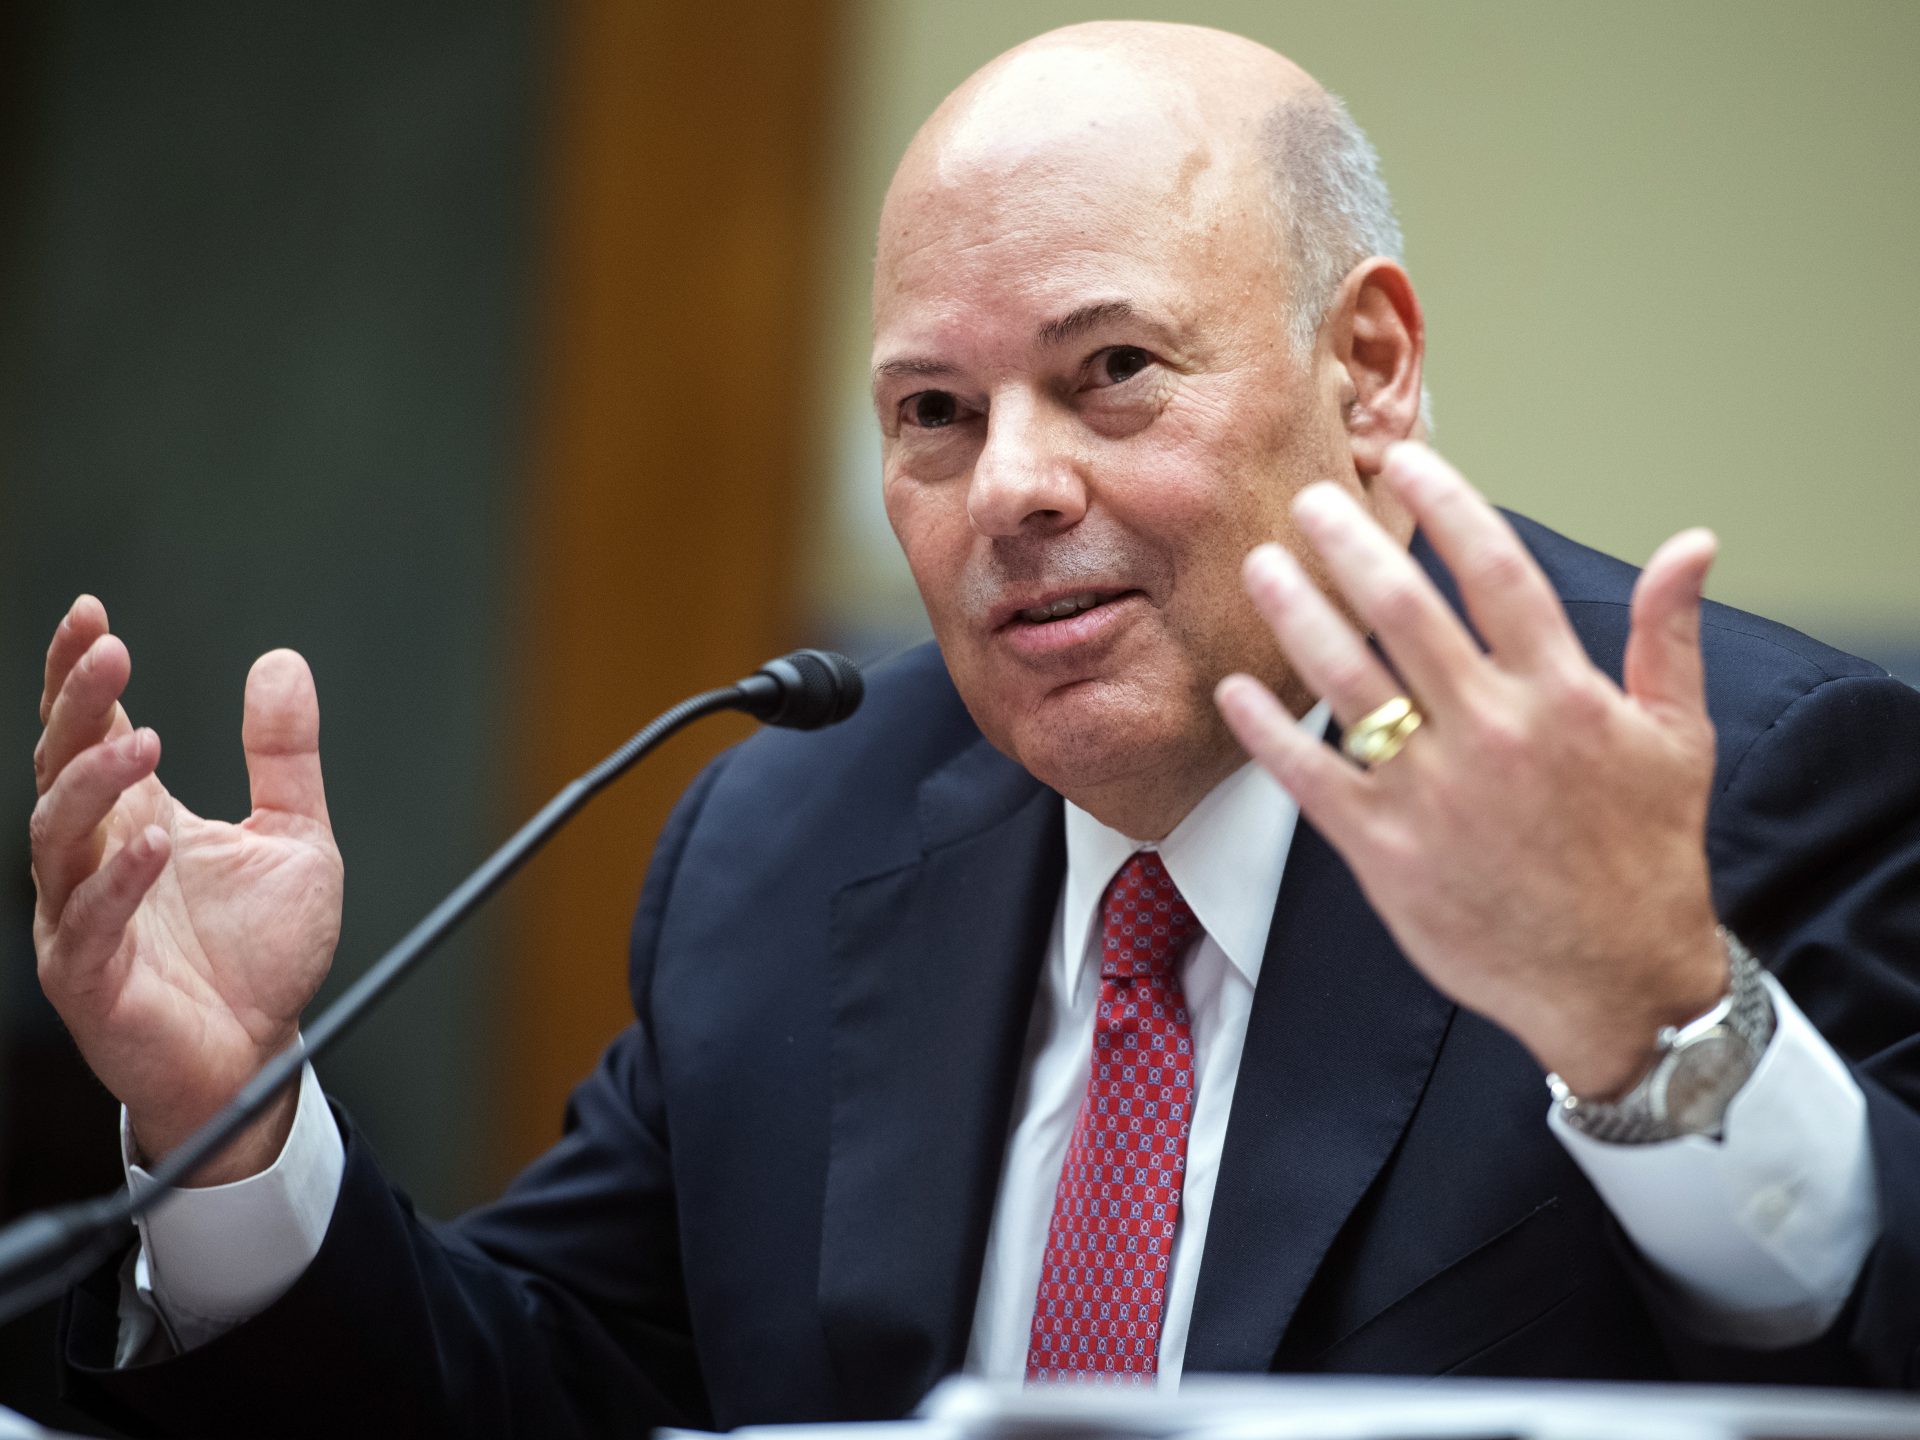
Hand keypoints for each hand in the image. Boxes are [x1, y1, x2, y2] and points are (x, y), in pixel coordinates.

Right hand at [29, 596, 343, 1181]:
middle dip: (78, 705)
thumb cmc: (262, 951)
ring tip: (139, 739)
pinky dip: (115, 880)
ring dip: (93, 782)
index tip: (92, 614)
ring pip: (58, 835)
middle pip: (61, 766)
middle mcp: (96, 857)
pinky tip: (149, 841)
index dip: (80, 673)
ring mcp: (83, 915)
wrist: (261, 1051)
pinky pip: (90, 921)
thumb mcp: (296, 836)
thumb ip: (284, 755)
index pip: (90, 730)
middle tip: (108, 651)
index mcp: (135, 815)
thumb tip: (281, 662)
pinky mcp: (91, 976)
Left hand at [1215, 443, 1726, 1097]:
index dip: (1446, 504)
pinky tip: (1235, 688)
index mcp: (1564, 696)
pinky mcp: (1384, 851)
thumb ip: (1667, 635)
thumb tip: (1691, 543)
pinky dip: (1266, 729)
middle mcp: (1494, 733)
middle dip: (1350, 543)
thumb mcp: (1677, 740)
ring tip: (1262, 564)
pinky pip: (1309, 775)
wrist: (1616, 984)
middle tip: (1310, 498)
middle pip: (1403, 611)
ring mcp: (1433, 793)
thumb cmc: (1645, 858)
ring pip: (1345, 680)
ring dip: (1296, 613)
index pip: (1496, 571)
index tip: (1405, 460)